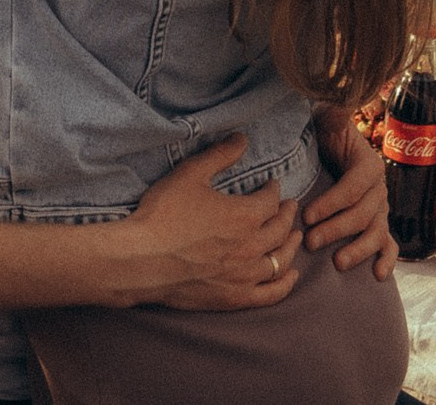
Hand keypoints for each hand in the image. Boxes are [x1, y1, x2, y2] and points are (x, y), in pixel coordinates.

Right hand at [112, 136, 301, 311]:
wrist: (141, 260)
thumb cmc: (163, 215)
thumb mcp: (190, 174)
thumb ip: (219, 155)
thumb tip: (242, 138)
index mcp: (245, 215)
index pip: (271, 200)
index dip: (274, 190)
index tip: (273, 185)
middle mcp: (252, 246)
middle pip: (280, 229)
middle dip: (288, 215)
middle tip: (290, 207)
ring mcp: (245, 276)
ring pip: (281, 260)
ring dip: (291, 245)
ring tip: (295, 236)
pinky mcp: (234, 298)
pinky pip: (271, 293)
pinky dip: (285, 283)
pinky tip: (291, 275)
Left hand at [305, 106, 397, 279]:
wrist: (329, 149)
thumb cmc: (324, 136)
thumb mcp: (327, 121)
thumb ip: (334, 114)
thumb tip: (337, 103)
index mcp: (368, 164)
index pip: (353, 188)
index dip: (331, 202)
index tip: (306, 214)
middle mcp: (379, 189)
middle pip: (363, 214)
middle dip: (337, 229)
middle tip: (310, 242)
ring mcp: (381, 209)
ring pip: (376, 232)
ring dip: (358, 249)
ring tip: (337, 263)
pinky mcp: (379, 224)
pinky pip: (389, 243)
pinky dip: (386, 259)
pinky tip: (379, 275)